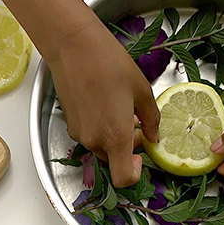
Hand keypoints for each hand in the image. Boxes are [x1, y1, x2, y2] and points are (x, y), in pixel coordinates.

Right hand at [47, 18, 158, 186]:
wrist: (73, 45)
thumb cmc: (109, 63)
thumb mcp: (141, 90)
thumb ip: (151, 120)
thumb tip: (154, 138)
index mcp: (115, 137)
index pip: (122, 179)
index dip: (133, 174)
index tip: (139, 156)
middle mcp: (95, 141)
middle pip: (112, 161)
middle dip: (125, 149)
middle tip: (134, 124)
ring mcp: (79, 133)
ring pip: (100, 147)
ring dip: (112, 137)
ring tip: (119, 108)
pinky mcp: (69, 124)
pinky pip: (89, 135)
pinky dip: (98, 128)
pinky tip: (103, 103)